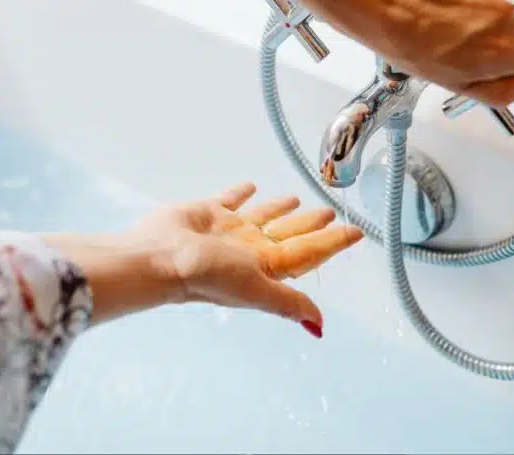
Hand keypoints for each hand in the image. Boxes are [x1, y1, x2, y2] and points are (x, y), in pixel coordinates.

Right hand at [153, 182, 361, 337]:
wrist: (159, 257)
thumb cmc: (205, 275)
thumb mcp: (256, 289)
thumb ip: (288, 303)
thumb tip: (318, 325)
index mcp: (264, 267)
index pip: (307, 253)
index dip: (331, 244)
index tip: (353, 233)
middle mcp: (249, 250)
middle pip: (288, 234)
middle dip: (309, 224)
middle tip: (328, 211)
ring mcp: (228, 231)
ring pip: (261, 217)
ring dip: (279, 209)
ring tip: (294, 199)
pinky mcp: (207, 213)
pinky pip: (230, 200)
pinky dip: (240, 194)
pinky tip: (249, 187)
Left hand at [365, 0, 513, 106]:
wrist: (378, 0)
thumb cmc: (406, 43)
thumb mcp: (454, 84)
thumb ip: (501, 90)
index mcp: (502, 51)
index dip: (513, 57)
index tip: (492, 54)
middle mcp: (503, 14)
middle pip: (513, 25)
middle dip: (490, 30)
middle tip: (454, 34)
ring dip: (474, 3)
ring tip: (439, 11)